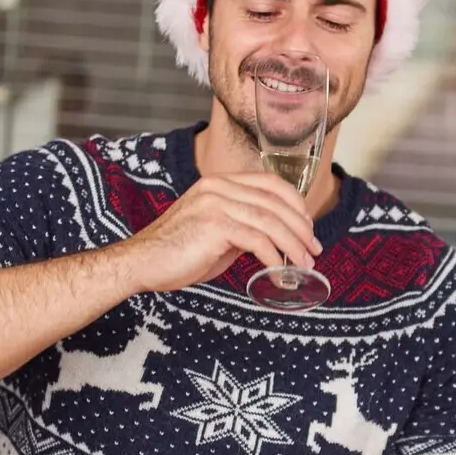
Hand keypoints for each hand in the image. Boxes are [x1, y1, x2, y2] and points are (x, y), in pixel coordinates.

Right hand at [124, 173, 322, 292]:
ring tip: (304, 264)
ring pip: (271, 221)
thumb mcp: (218, 231)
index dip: (296, 205)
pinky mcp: (214, 225)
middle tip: (314, 251)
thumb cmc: (179, 251)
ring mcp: (216, 203)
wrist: (141, 263)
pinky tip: (279, 271)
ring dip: (293, 246)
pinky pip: (257, 240)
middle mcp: (219, 187)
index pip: (271, 184)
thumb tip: (278, 237)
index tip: (309, 229)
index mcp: (220, 183)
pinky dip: (274, 257)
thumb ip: (245, 225)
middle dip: (301, 229)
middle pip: (276, 203)